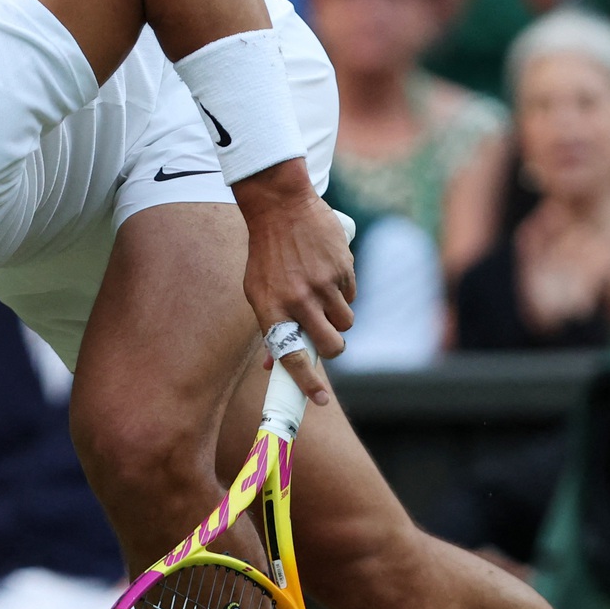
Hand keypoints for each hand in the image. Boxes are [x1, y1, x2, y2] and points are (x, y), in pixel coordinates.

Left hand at [231, 163, 355, 404]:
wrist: (280, 208)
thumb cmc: (266, 256)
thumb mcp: (257, 292)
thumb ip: (270, 327)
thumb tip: (273, 364)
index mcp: (271, 309)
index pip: (292, 356)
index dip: (307, 383)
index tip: (320, 401)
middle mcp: (298, 300)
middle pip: (333, 344)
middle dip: (334, 347)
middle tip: (329, 339)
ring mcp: (323, 284)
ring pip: (346, 321)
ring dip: (339, 318)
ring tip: (323, 297)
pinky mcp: (342, 268)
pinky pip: (352, 295)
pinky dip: (344, 292)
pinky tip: (328, 273)